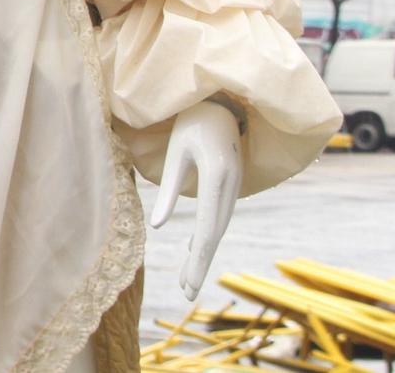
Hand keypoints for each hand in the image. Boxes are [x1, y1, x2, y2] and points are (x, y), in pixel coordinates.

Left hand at [151, 101, 243, 300]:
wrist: (220, 102)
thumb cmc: (191, 123)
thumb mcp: (175, 152)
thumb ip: (170, 189)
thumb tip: (160, 226)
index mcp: (218, 176)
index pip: (209, 228)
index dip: (198, 259)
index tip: (189, 284)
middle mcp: (231, 186)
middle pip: (215, 234)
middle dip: (200, 265)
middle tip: (186, 293)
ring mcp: (234, 187)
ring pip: (218, 228)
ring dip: (203, 254)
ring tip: (187, 279)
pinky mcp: (229, 186)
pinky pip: (219, 217)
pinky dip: (207, 236)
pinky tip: (193, 250)